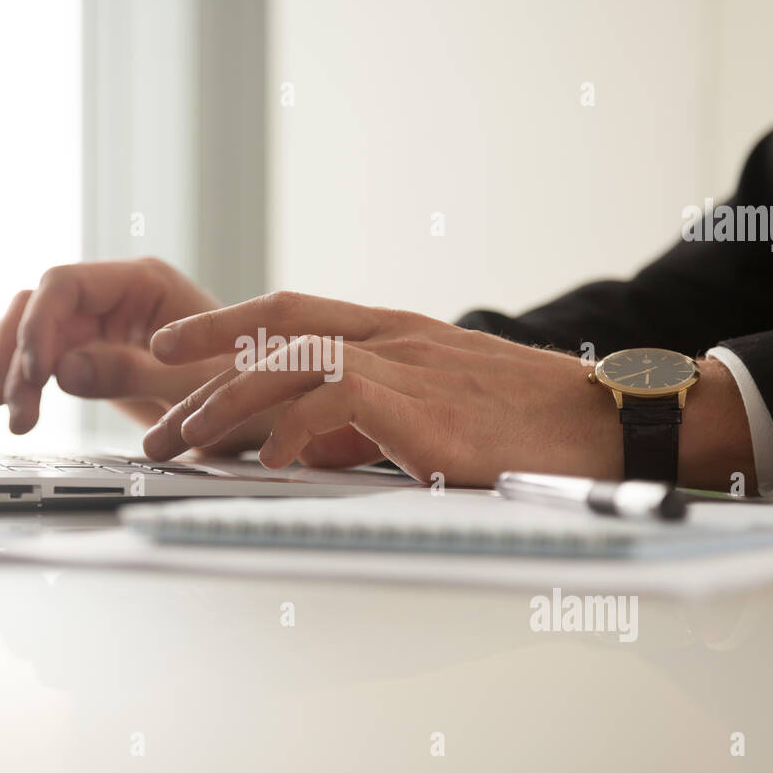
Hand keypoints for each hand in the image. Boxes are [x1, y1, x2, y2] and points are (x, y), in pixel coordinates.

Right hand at [0, 258, 227, 434]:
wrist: (265, 412)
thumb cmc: (245, 391)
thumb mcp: (191, 388)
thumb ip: (129, 374)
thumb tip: (63, 369)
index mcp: (144, 283)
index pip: (64, 284)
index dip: (37, 325)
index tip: (34, 373)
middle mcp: (117, 294)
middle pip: (38, 307)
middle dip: (18, 356)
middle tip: (16, 410)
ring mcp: (102, 321)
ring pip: (30, 328)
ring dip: (11, 369)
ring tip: (14, 417)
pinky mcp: (95, 352)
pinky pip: (42, 353)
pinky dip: (21, 376)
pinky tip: (13, 406)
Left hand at [140, 291, 754, 488]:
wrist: (613, 422)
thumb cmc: (537, 420)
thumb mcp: (448, 400)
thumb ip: (384, 406)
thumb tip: (320, 440)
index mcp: (397, 332)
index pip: (290, 309)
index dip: (221, 323)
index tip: (169, 345)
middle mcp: (395, 337)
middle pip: (274, 332)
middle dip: (203, 378)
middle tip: (158, 426)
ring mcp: (410, 364)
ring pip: (290, 360)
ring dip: (226, 404)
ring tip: (183, 444)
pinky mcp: (426, 405)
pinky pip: (334, 402)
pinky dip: (290, 431)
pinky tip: (266, 463)